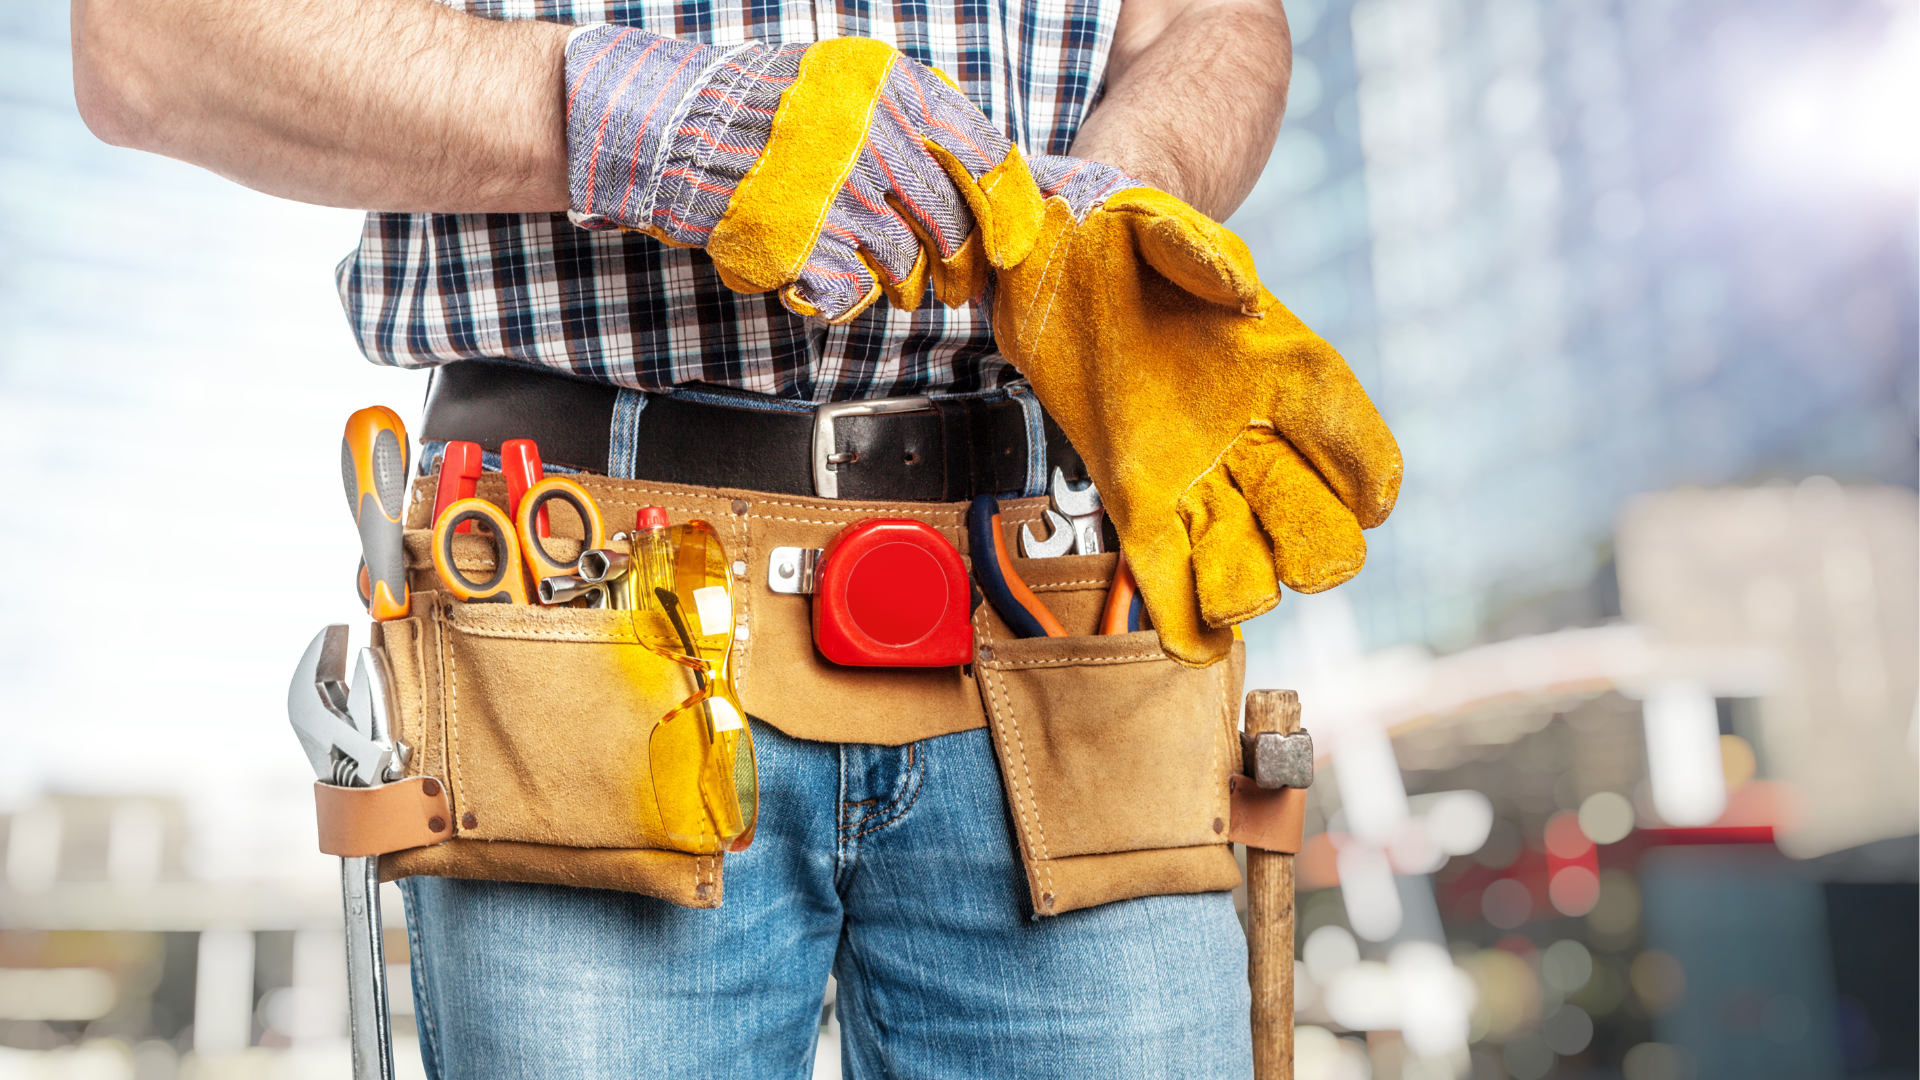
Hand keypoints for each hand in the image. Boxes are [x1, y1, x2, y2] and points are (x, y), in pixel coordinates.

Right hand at [565, 27, 1022, 321]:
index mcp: (898, 89)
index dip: (1007, 211)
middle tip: (954, 284)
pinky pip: (853, 290)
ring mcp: (841, 194)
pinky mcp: (805, 244)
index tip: (1009, 242)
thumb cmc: (765, 110)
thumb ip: (914, 120)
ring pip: (905, 265)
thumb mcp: (850, 84)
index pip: (985, 158)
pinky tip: (823, 279)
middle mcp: (878, 137)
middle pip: (952, 224)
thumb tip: (978, 180)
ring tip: (883, 280)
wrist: (675, 127)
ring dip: (900, 283)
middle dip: (959, 266)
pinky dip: (845, 296)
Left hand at [996, 155, 1401, 663]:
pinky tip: (1195, 644)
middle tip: (1293, 559)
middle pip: (1309, 519)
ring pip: (1244, 556)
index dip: (1368, 474)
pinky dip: (1182, 609)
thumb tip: (1243, 290)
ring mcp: (1194, 473)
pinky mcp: (1134, 494)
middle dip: (1312, 548)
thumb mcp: (1160, 225)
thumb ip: (1200, 251)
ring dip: (1246, 586)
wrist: (1057, 255)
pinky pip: (1167, 564)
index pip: (1351, 436)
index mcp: (1282, 369)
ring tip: (1230, 602)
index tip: (1370, 502)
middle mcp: (1250, 435)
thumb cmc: (1127, 236)